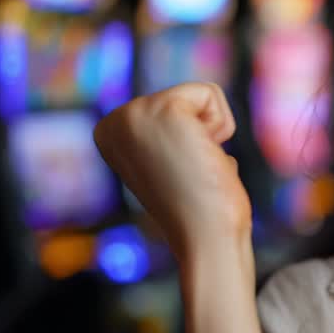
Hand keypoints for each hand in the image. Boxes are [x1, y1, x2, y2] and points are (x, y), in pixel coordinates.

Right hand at [94, 82, 252, 274]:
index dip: (194, 139)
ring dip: (214, 134)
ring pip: (202, 94)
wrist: (206, 239)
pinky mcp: (162, 109)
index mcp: (111, 134)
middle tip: (192, 172)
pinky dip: (222, 127)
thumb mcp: (176, 165)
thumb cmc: (201, 209)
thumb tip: (194, 144)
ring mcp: (133, 114)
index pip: (176, 105)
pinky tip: (203, 159)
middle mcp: (113, 122)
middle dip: (205, 135)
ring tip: (197, 167)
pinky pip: (211, 93)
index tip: (181, 172)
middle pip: (189, 96)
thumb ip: (176, 142)